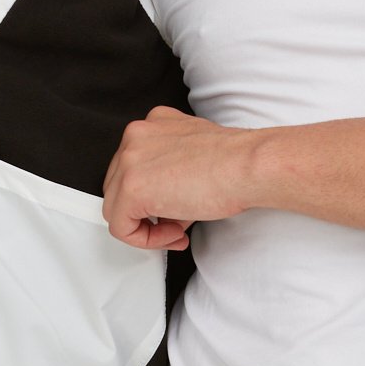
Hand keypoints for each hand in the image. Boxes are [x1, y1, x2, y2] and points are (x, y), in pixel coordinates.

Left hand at [102, 103, 259, 250]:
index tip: (174, 209)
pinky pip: (121, 227)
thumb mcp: (194, 159)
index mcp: (152, 125)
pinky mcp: (130, 188)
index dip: (153, 196)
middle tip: (176, 225)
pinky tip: (175, 235)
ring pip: (116, 208)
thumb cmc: (236, 163)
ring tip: (178, 231)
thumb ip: (170, 174)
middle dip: (148, 212)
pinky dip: (146, 240)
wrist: (248, 166)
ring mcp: (129, 161)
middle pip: (119, 187)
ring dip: (147, 227)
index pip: (134, 168)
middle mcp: (135, 137)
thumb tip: (166, 204)